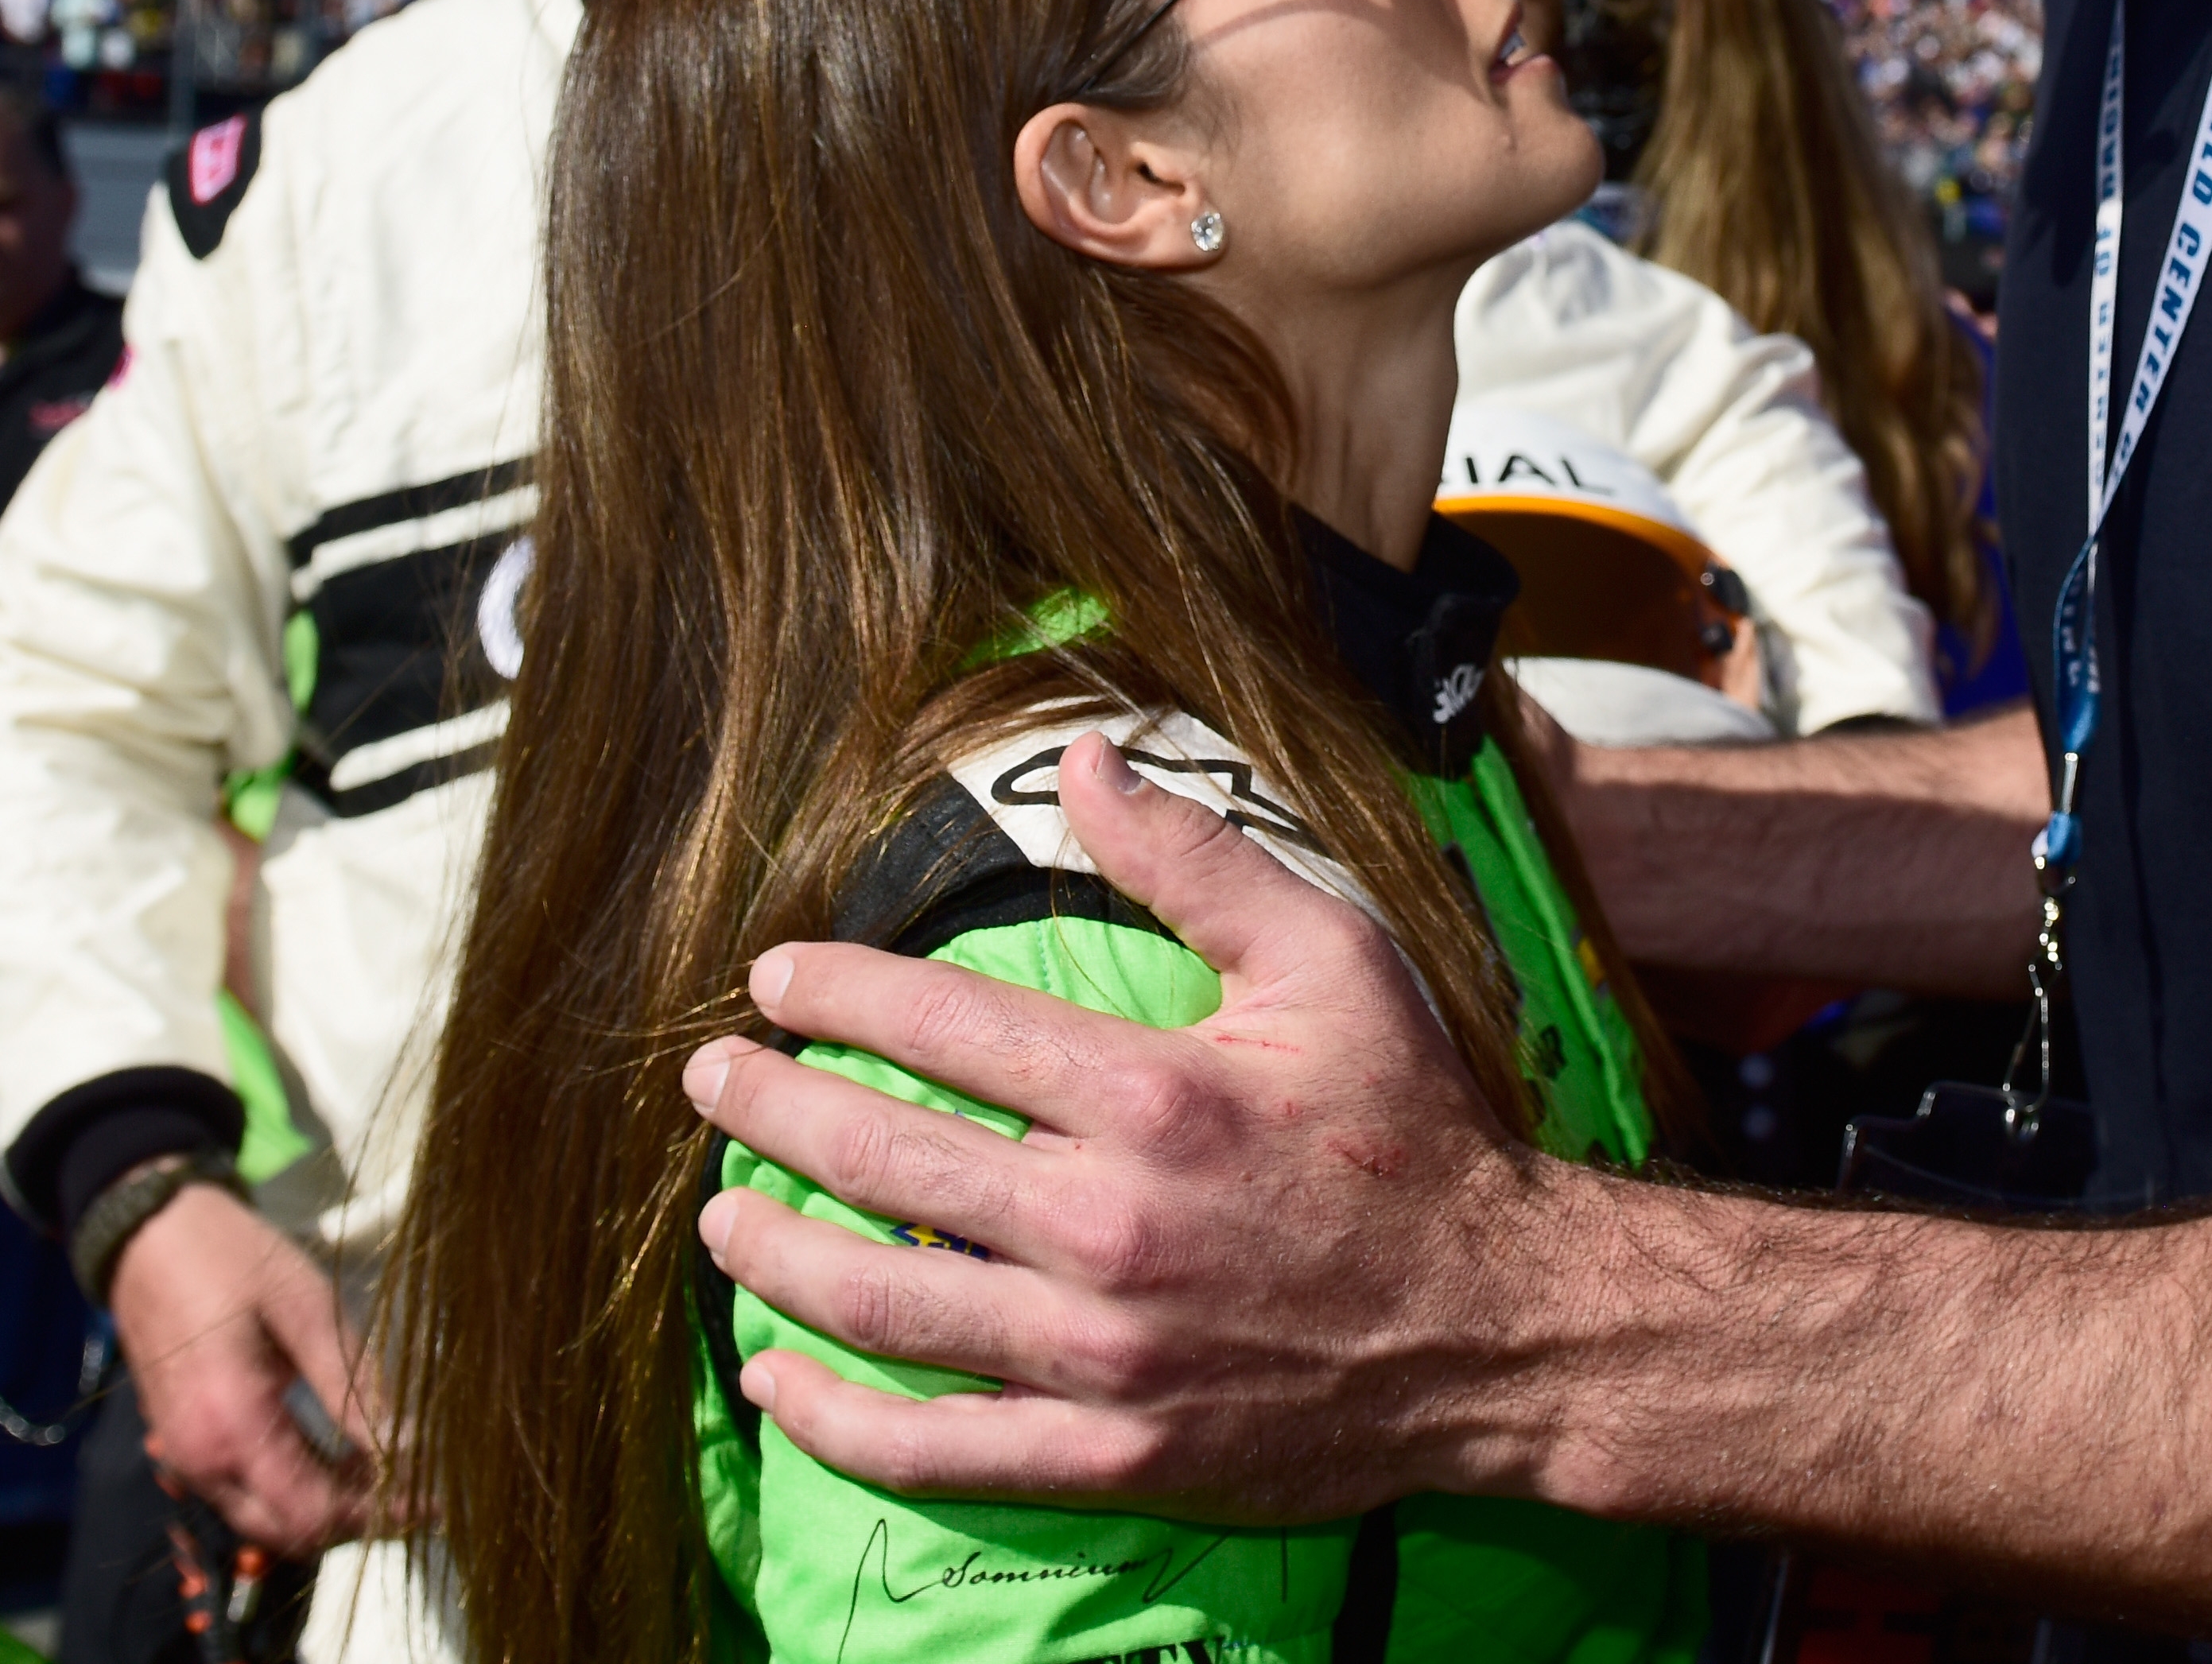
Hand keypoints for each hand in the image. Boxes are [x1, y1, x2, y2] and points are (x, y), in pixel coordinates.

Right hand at [111, 1180, 400, 1549]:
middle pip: (290, 1532)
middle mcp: (201, 1461)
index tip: (429, 1498)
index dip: (376, 1515)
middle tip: (416, 1486)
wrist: (149, 1237)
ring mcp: (186, 1460)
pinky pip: (246, 1495)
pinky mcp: (185, 1448)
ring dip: (327, 1507)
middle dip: (357, 1519)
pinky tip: (339, 1457)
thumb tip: (408, 1446)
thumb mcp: (306, 1308)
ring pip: (268, 1521)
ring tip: (386, 1468)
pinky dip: (295, 1490)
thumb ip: (353, 1386)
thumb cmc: (231, 1259)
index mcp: (231, 1426)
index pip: (313, 1514)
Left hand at [681, 733, 1551, 1520]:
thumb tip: (1086, 755)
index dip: (835, 991)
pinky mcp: (1112, 1455)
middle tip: (710, 1081)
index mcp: (1152, 1094)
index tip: (773, 978)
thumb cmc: (1412, 1130)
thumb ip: (1195, 858)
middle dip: (767, 1111)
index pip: (940, 1023)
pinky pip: (937, 1450)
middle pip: (880, 1157)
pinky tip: (777, 1382)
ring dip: (774, 1259)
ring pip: (883, 1302)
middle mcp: (1109, 1224)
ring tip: (721, 1217)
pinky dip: (836, 1421)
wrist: (1501, 1329)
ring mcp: (1103, 1355)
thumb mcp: (1330, 960)